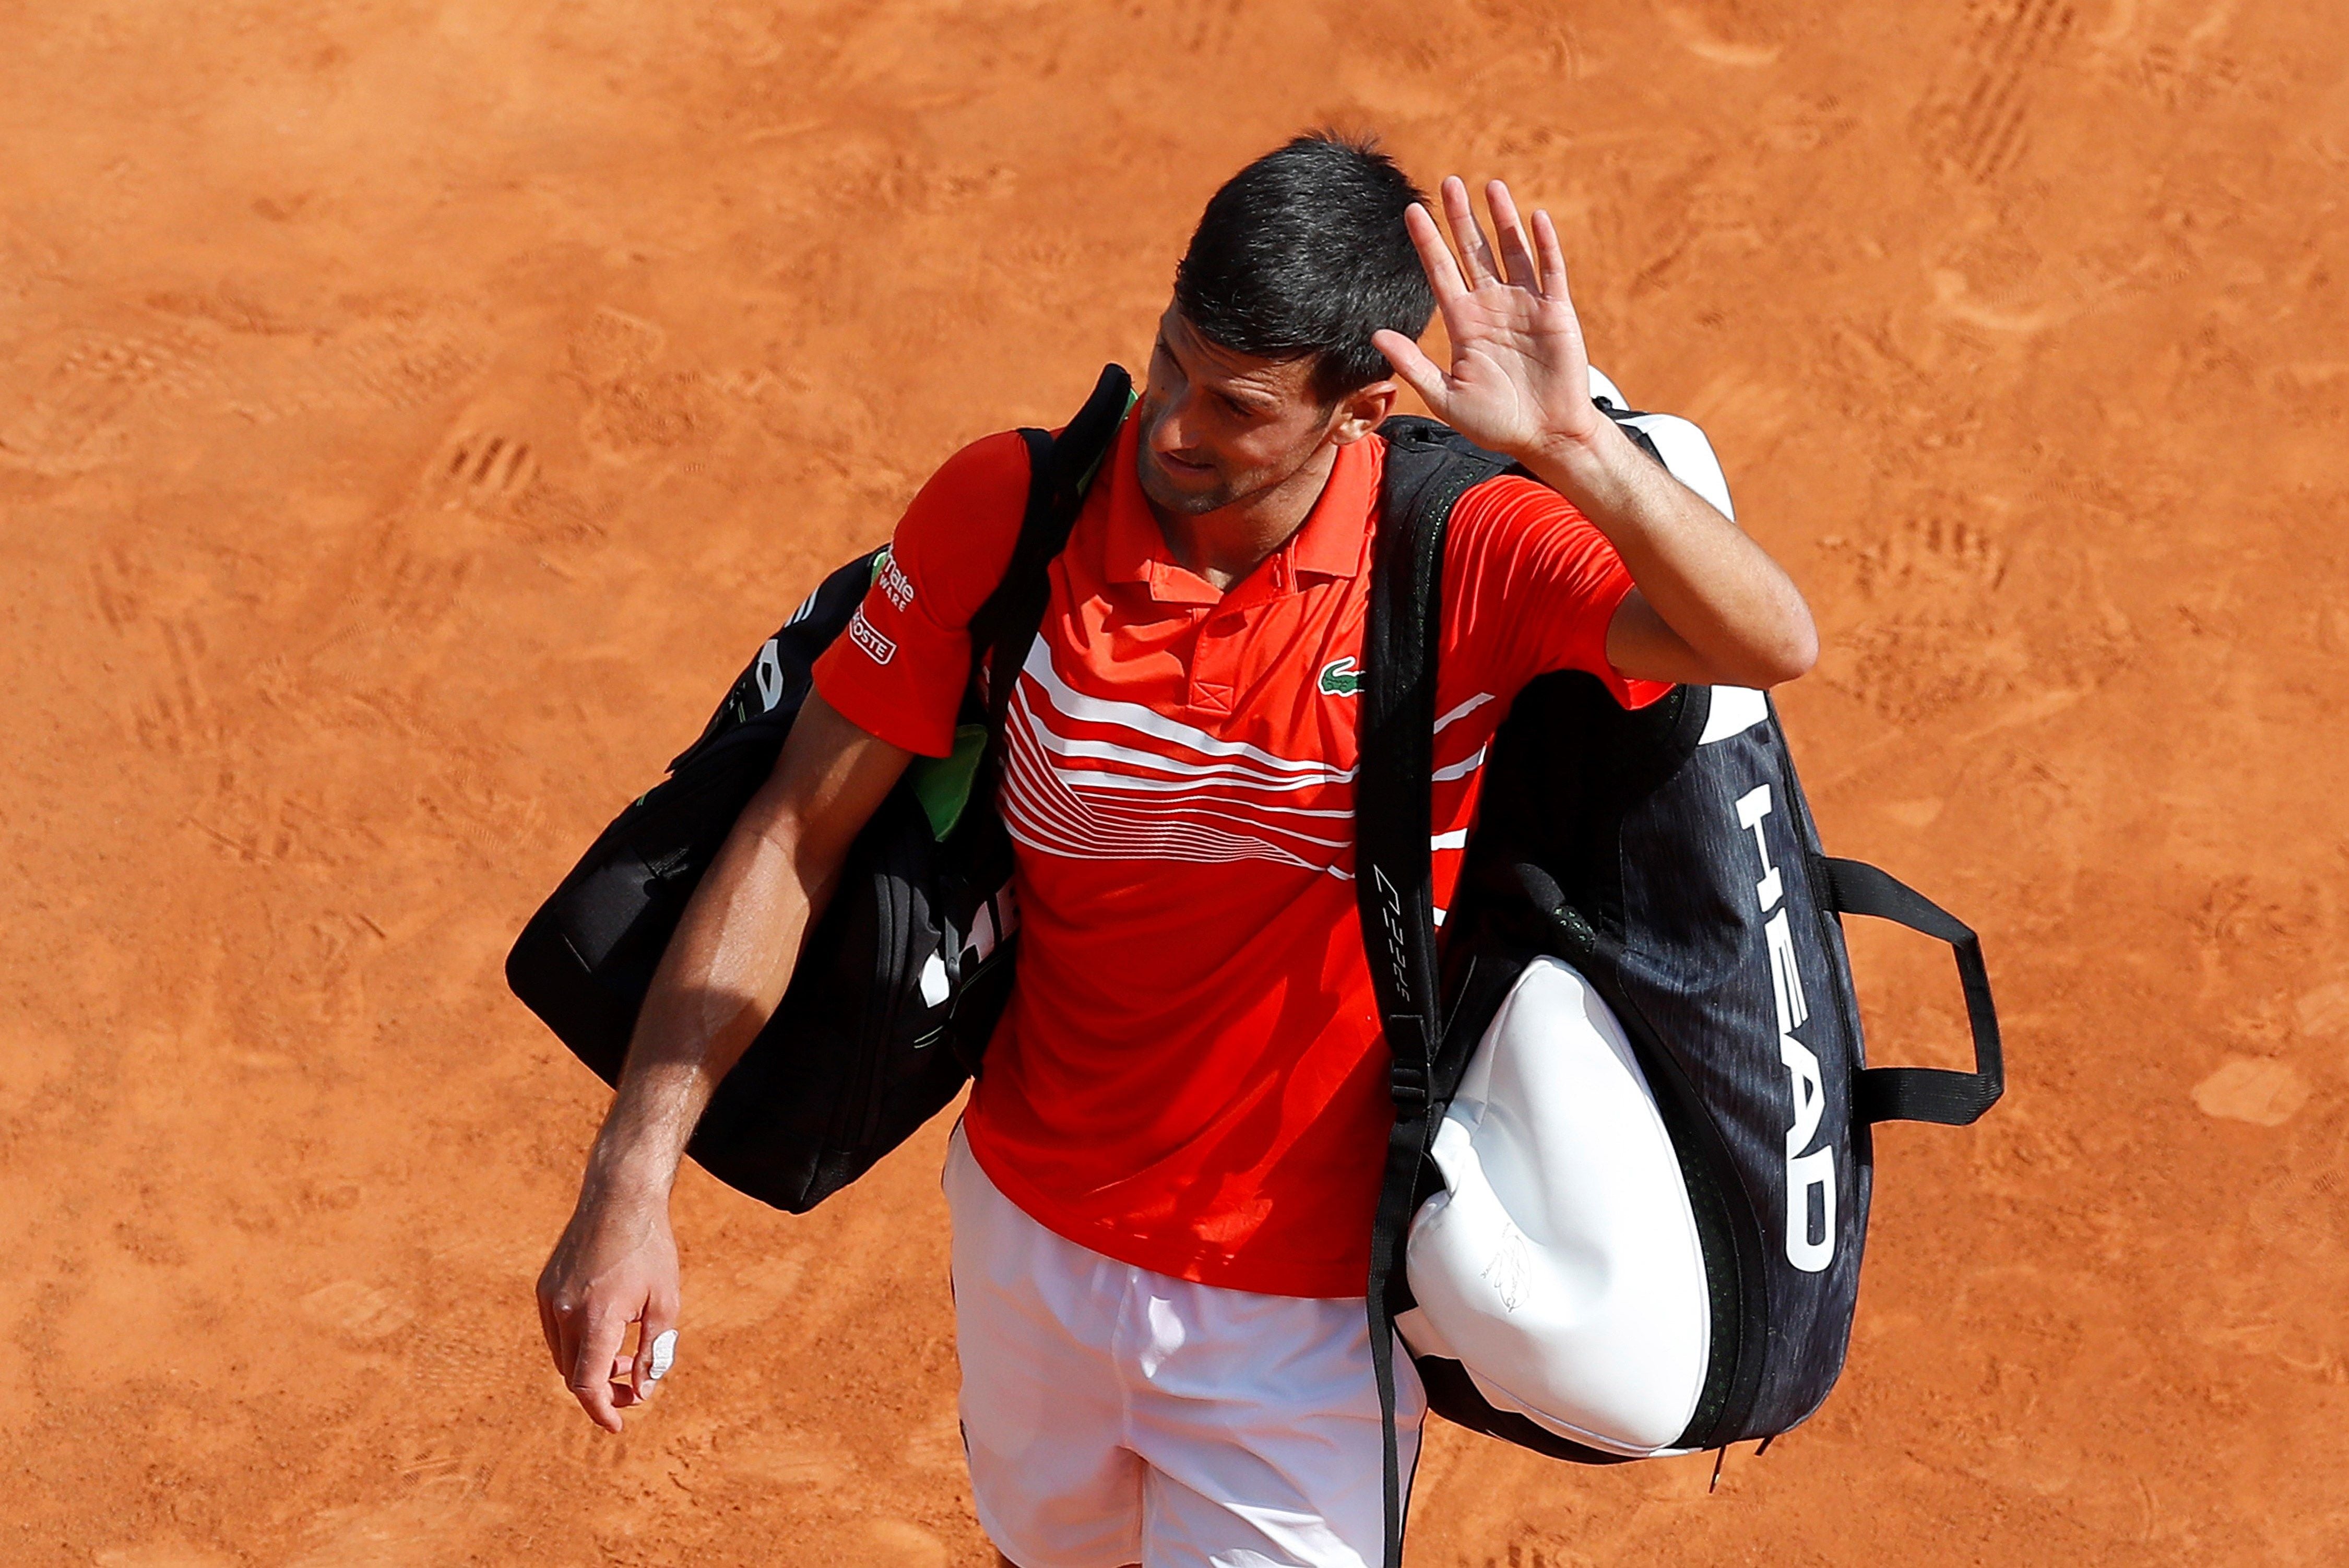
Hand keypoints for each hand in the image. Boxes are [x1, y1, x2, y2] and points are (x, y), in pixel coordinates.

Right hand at [536, 1187, 680, 1431]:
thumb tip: (642, 1392)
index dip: (602, 1411)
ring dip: (589, 1368)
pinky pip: (556, 1331)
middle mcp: (564, 1311)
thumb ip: (653, 1352)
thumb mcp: (665, 1303)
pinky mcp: (544, 1287)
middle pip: (573, 1374)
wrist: (620, 1197)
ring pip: (563, 1355)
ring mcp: (549, 1298)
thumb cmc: (650, 1249)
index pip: (587, 1385)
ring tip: (624, 1359)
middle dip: (602, 1390)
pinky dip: (578, 1345)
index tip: (618, 1425)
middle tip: (633, 1387)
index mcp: (596, 1318)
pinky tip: (607, 1331)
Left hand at [1373, 176, 1607, 469]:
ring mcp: (1525, 306)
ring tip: (1490, 186)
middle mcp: (1492, 307)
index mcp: (1464, 324)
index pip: (1440, 273)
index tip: (1411, 211)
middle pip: (1473, 252)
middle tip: (1448, 183)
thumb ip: (1413, 364)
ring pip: (1511, 252)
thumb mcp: (1445, 397)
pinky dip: (1543, 245)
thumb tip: (1376, 335)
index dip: (1427, 242)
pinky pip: (1550, 270)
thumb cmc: (1494, 423)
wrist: (1544, 436)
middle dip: (1461, 218)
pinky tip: (1534, 217)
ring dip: (1502, 220)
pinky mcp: (1556, 312)